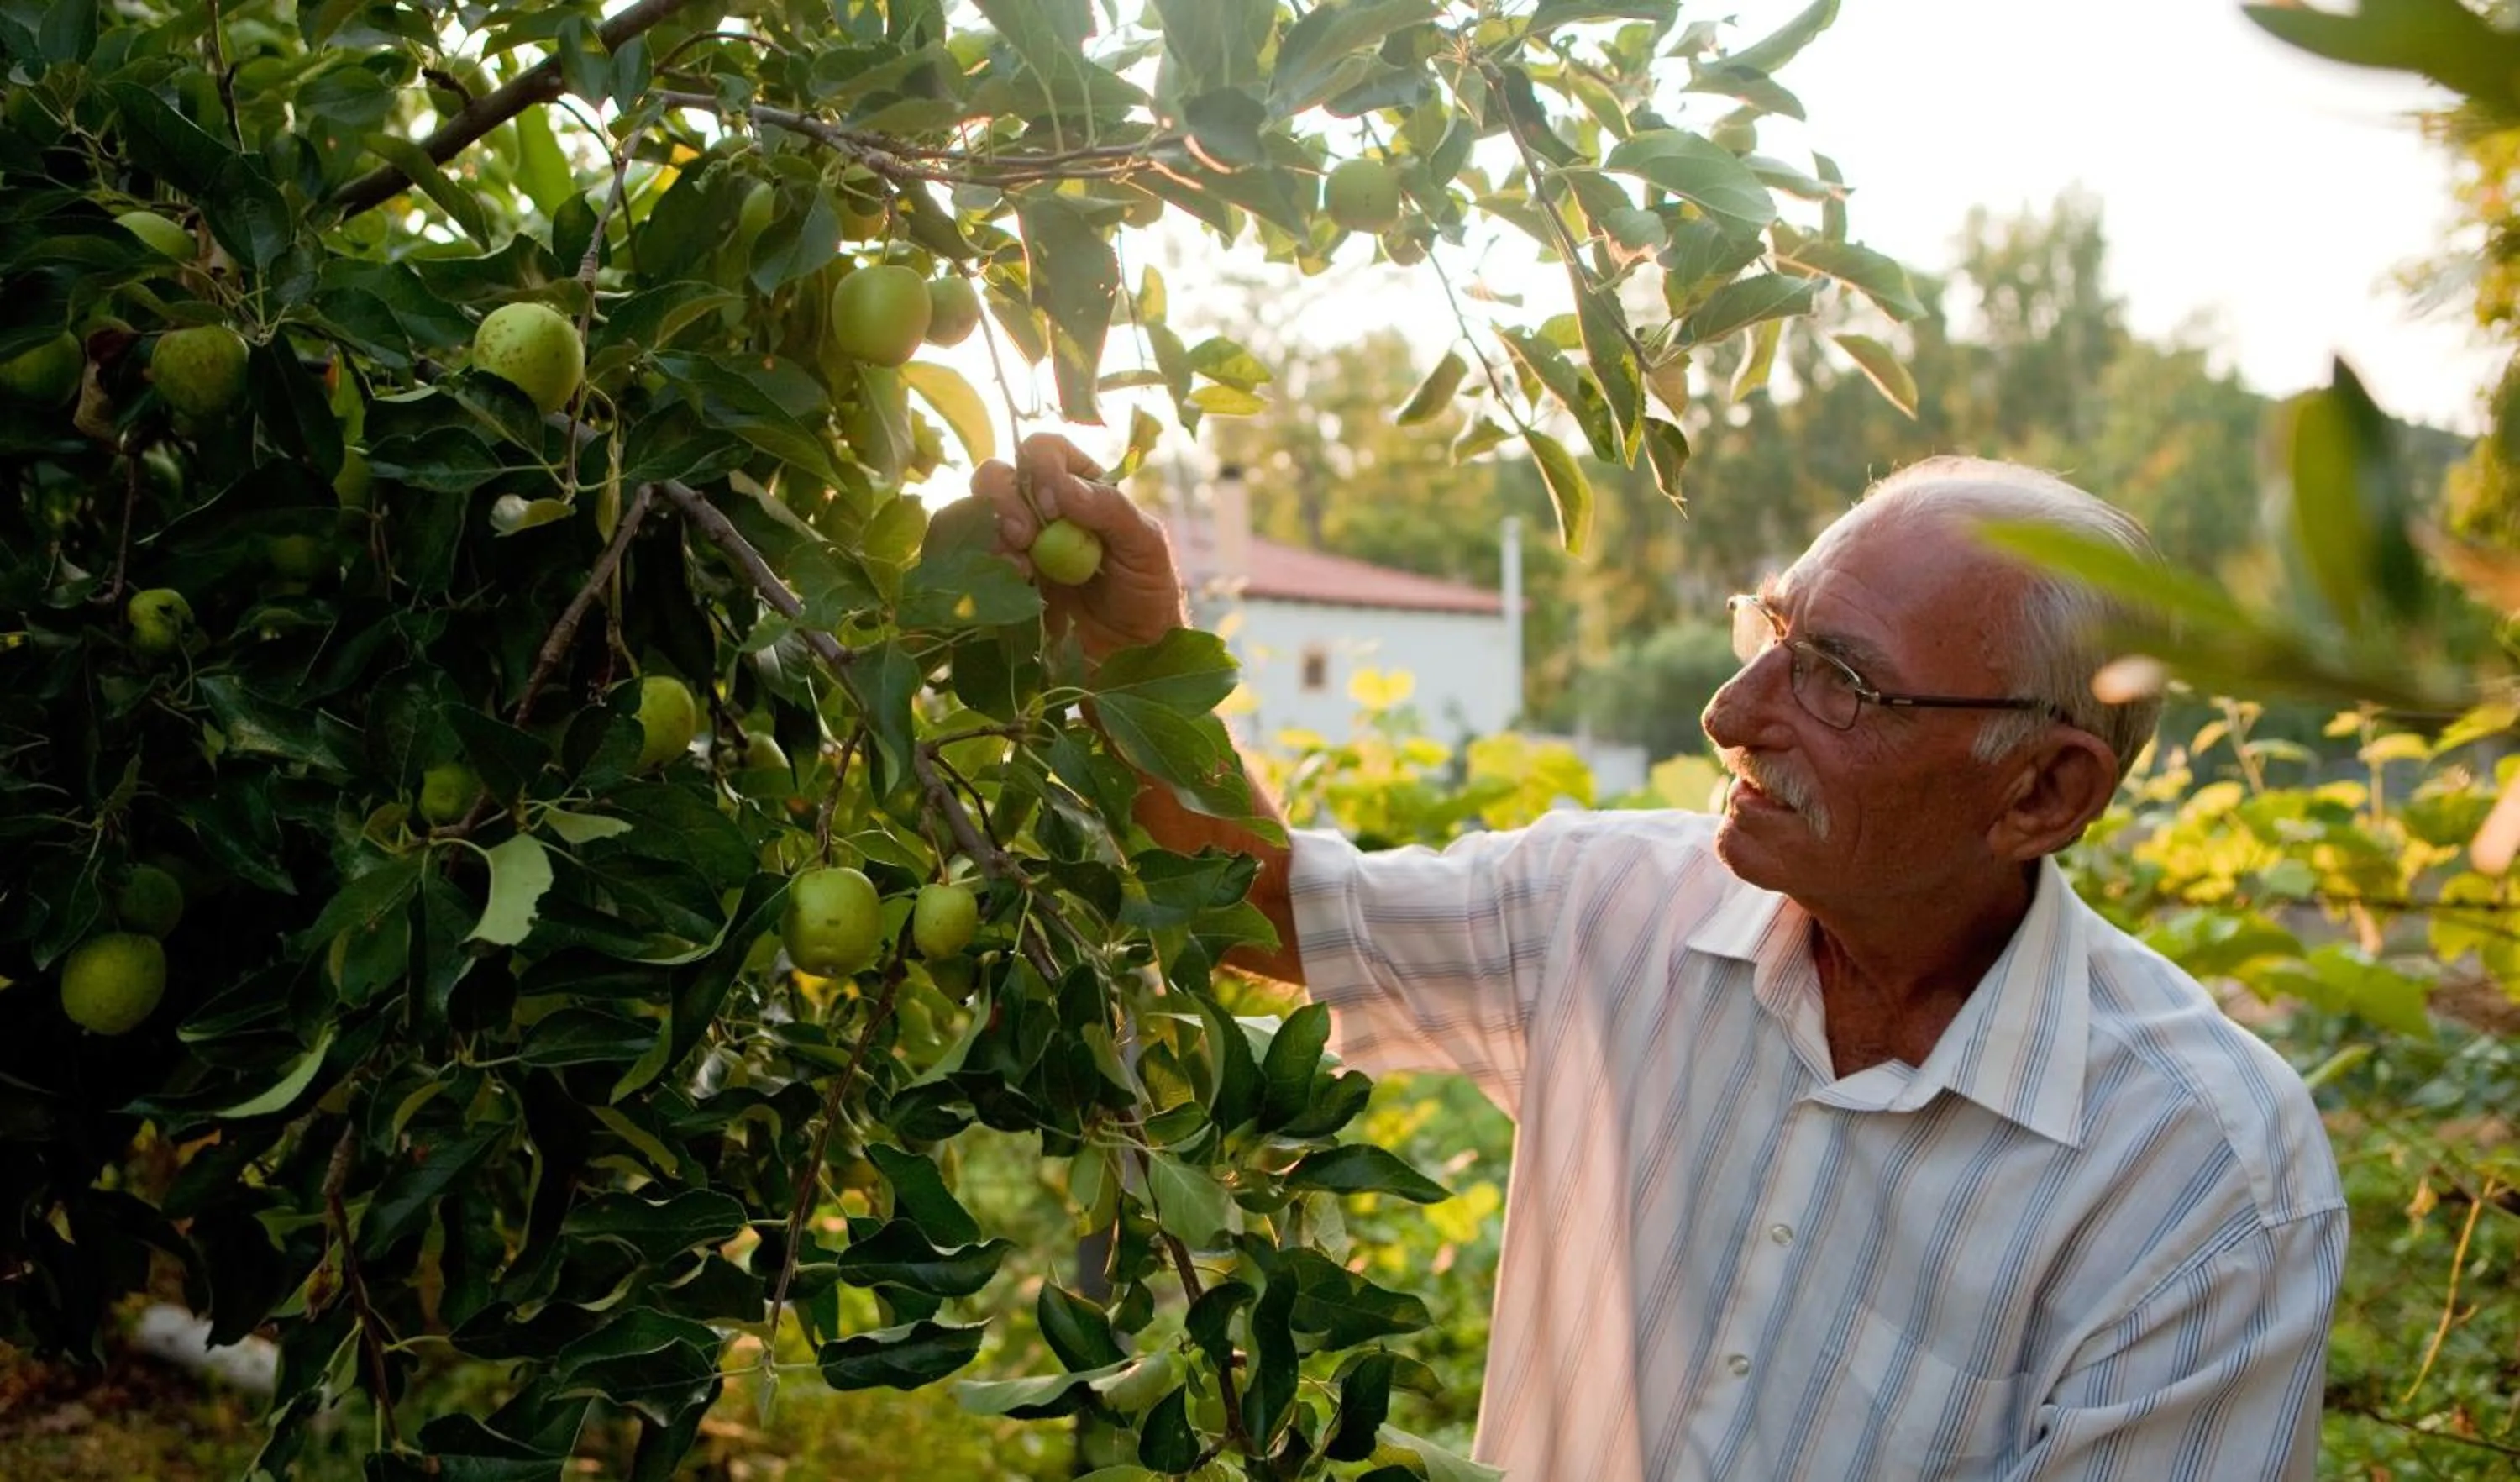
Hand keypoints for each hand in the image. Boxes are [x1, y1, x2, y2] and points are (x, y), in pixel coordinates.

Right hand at [962, 432, 1187, 658]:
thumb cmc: (1147, 594)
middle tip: (1025, 537)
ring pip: (971, 513)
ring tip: (1018, 567)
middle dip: (1002, 498)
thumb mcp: (1146, 545)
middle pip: (997, 475)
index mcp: (1079, 486)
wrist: (1131, 654)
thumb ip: (1110, 509)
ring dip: (986, 532)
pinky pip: (964, 559)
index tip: (1054, 507)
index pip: (1045, 450)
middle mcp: (1039, 508)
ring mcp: (1014, 545)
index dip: (1042, 468)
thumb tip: (1060, 487)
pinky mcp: (998, 580)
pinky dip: (975, 564)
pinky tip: (1010, 583)